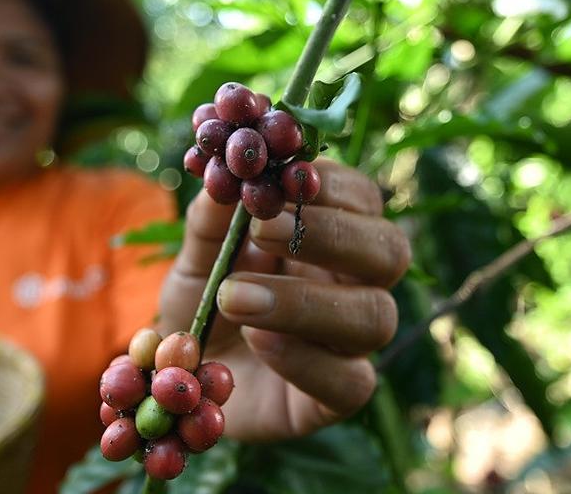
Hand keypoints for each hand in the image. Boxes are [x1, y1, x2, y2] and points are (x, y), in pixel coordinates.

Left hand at [157, 158, 409, 440]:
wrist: (181, 376)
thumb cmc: (203, 301)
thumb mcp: (197, 255)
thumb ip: (213, 219)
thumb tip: (224, 174)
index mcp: (333, 235)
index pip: (363, 198)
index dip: (335, 186)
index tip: (287, 179)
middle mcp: (356, 284)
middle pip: (389, 251)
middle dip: (333, 235)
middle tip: (264, 229)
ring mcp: (352, 343)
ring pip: (375, 316)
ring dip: (305, 301)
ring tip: (235, 296)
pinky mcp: (339, 396)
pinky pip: (351, 382)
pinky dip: (306, 360)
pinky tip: (260, 342)